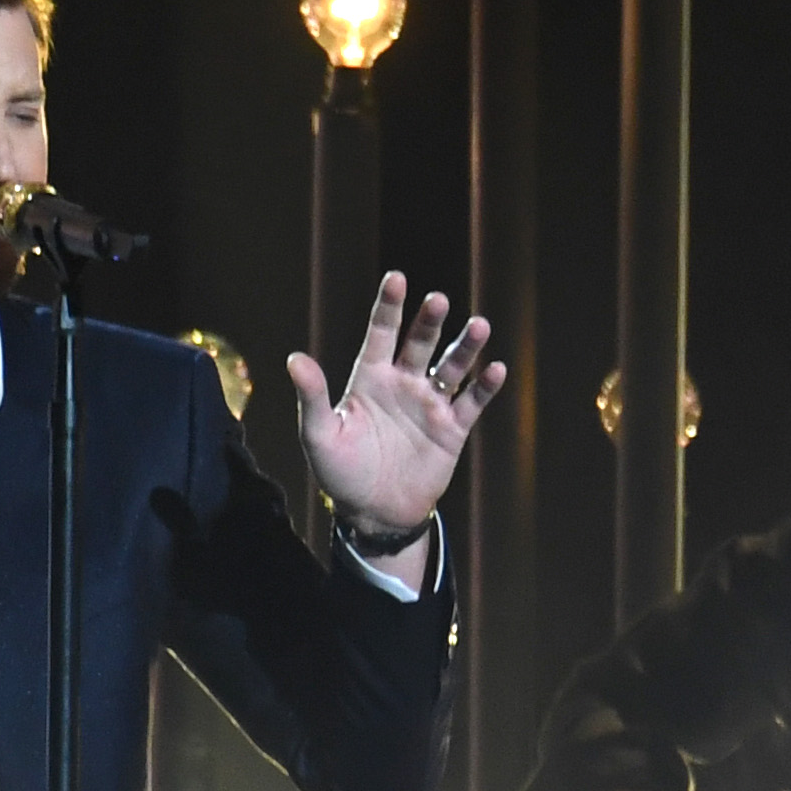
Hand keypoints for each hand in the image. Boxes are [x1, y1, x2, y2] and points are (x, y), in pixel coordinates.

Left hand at [293, 273, 505, 565]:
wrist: (373, 512)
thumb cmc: (340, 472)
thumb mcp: (319, 434)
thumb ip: (313, 396)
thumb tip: (294, 359)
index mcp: (370, 378)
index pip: (381, 333)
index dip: (389, 306)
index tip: (397, 278)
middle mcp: (403, 384)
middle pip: (420, 343)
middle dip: (430, 321)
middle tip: (439, 300)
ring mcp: (430, 405)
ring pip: (452, 367)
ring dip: (466, 347)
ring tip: (480, 326)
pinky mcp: (452, 430)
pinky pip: (472, 402)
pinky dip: (485, 386)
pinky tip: (496, 369)